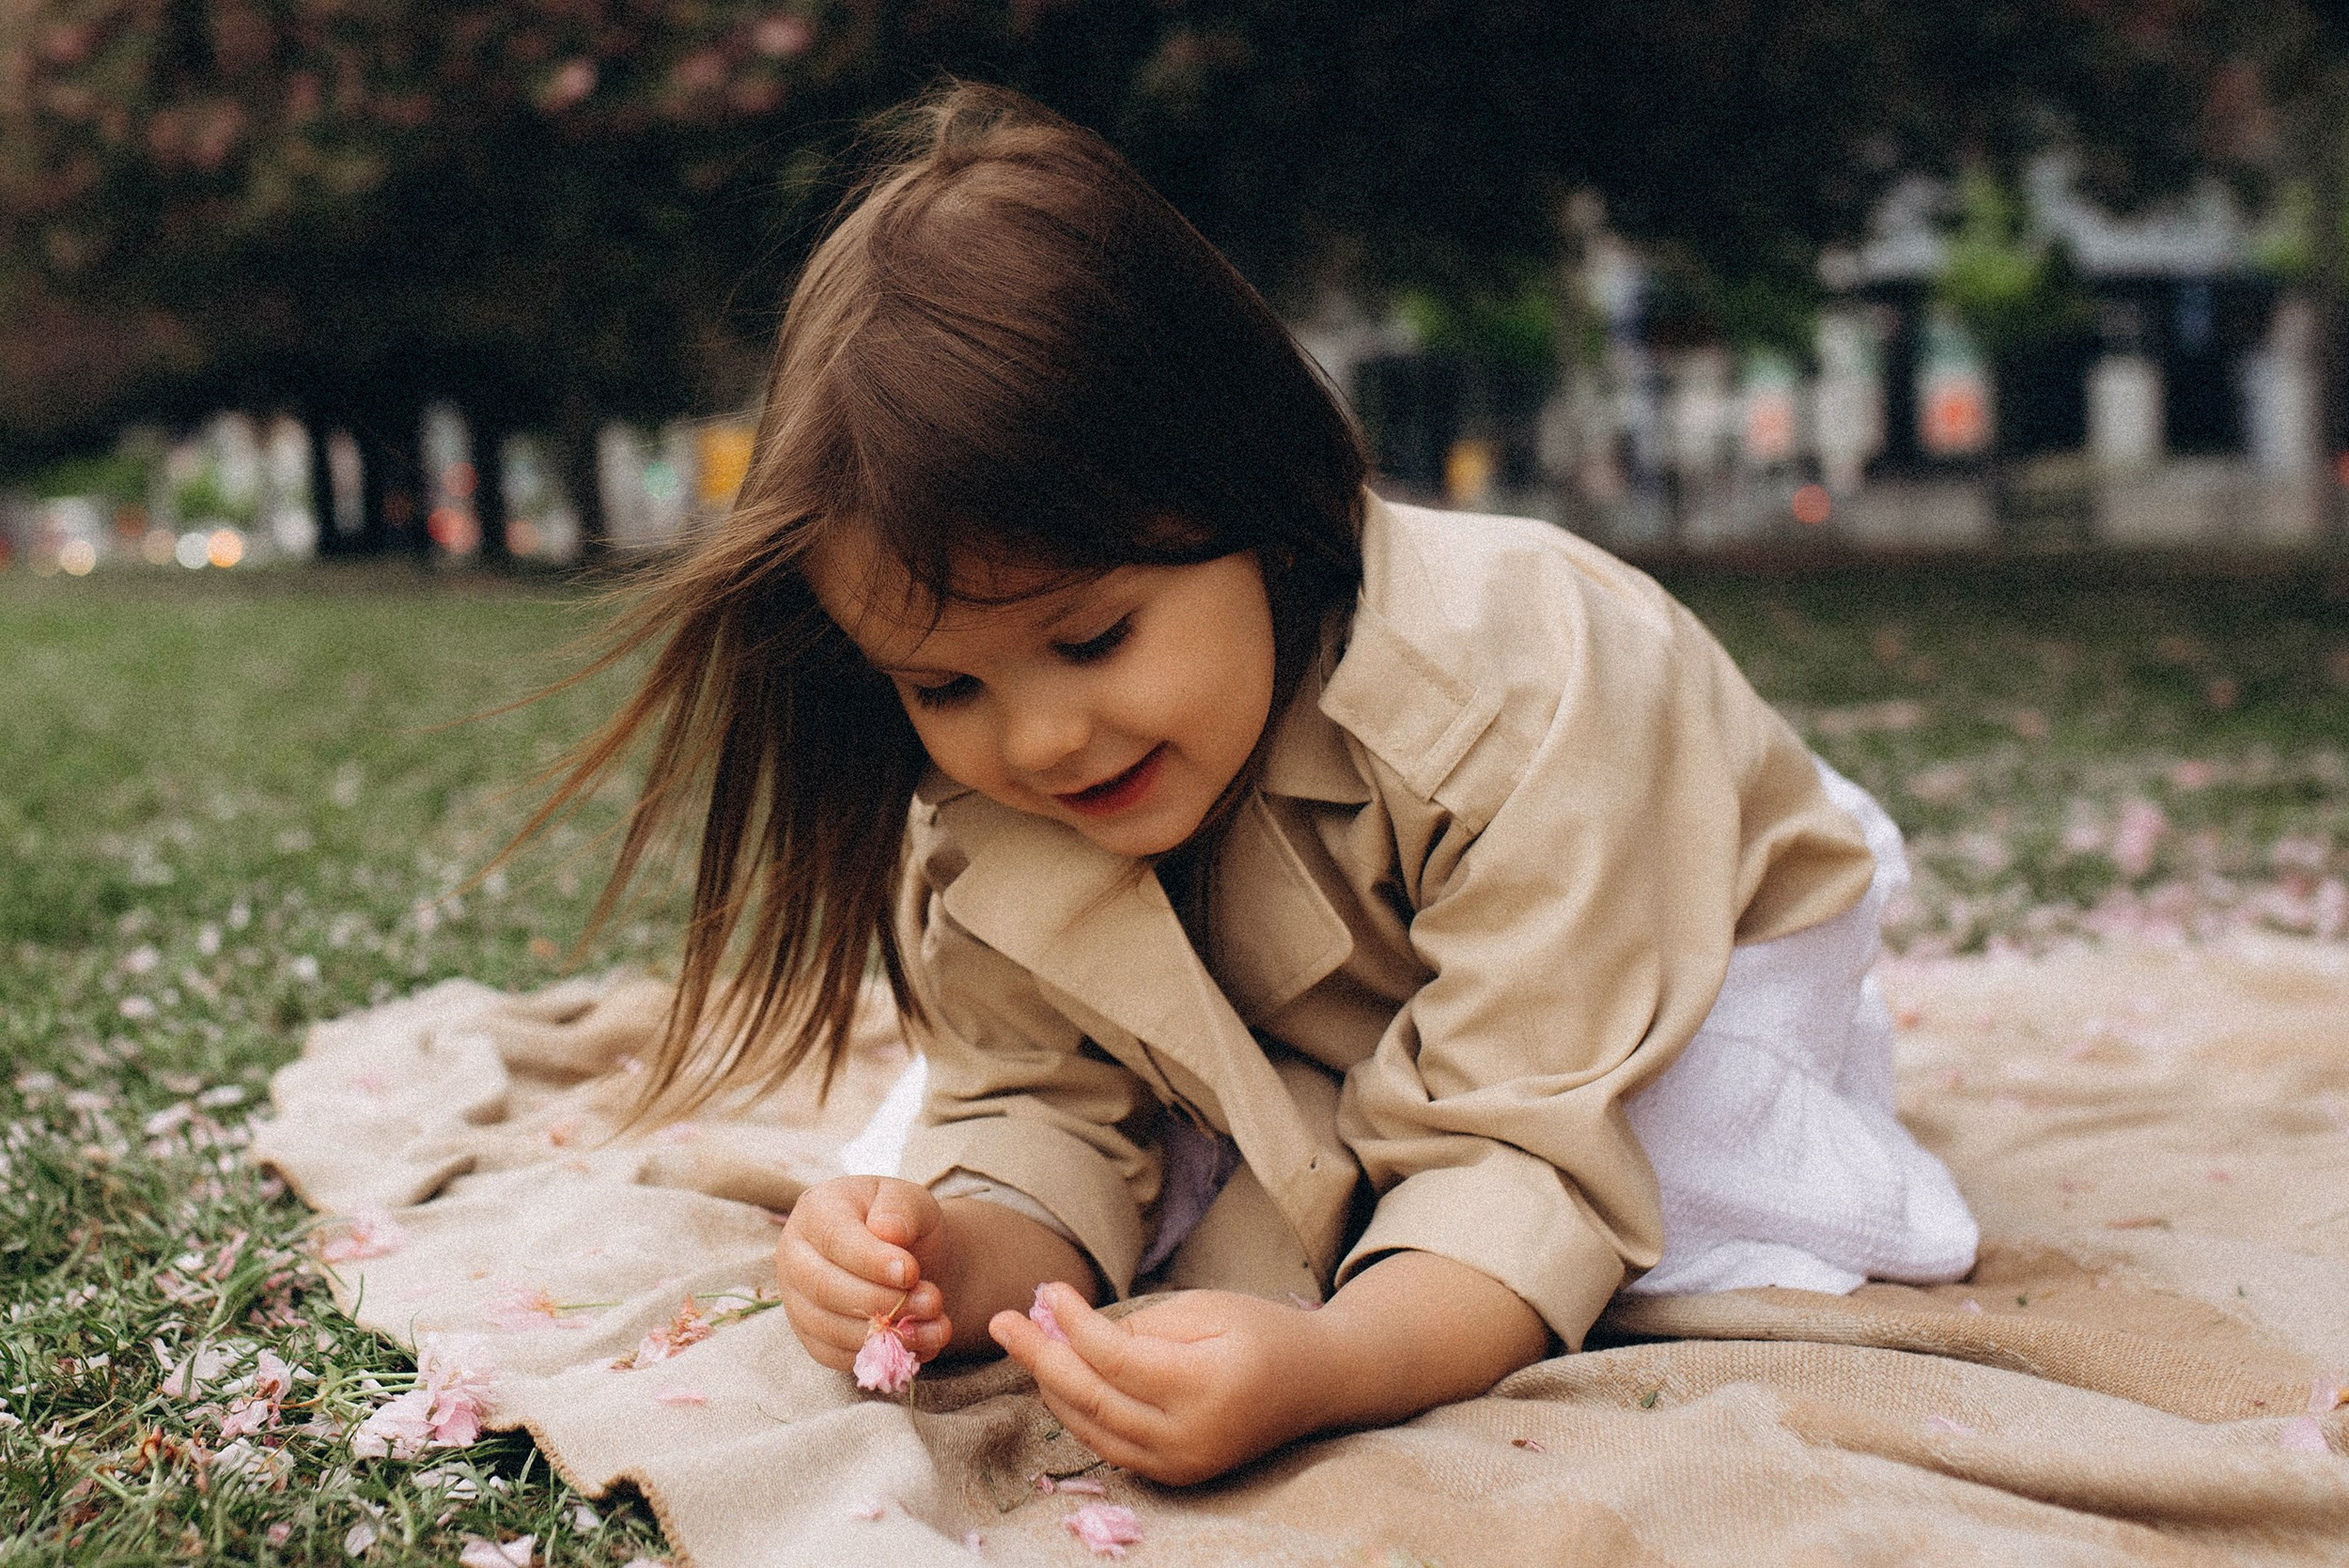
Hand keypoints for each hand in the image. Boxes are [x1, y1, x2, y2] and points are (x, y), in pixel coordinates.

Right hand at [776, 1175, 952, 1371]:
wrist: (904, 1257)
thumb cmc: (901, 1222)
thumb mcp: (910, 1199)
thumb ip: (900, 1207)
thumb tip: (888, 1231)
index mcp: (816, 1210)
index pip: (834, 1240)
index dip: (872, 1261)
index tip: (911, 1272)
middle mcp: (795, 1256)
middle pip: (826, 1288)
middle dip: (883, 1302)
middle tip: (932, 1302)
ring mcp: (796, 1299)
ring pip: (831, 1328)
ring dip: (886, 1334)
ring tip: (936, 1327)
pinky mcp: (809, 1335)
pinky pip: (836, 1356)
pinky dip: (880, 1354)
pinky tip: (919, 1344)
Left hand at [989, 1285, 1328, 1485]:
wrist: (1317, 1383)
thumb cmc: (1264, 1331)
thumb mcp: (1207, 1310)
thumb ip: (1142, 1328)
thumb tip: (1075, 1335)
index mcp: (1204, 1387)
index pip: (1115, 1359)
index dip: (1072, 1326)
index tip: (1046, 1291)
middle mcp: (1189, 1437)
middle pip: (1092, 1399)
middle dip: (1039, 1359)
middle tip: (1001, 1323)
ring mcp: (1181, 1465)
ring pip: (1092, 1429)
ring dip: (1051, 1386)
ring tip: (1024, 1343)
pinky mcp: (1175, 1475)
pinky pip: (1110, 1445)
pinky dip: (1078, 1412)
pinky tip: (1058, 1377)